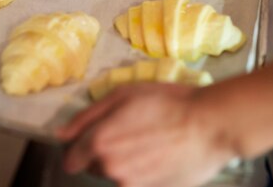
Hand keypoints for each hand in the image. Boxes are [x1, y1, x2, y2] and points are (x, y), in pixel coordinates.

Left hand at [57, 83, 237, 186]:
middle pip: (92, 165)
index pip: (70, 156)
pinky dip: (140, 171)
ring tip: (146, 141)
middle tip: (127, 131)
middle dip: (101, 151)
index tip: (93, 134)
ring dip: (122, 161)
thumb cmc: (168, 102)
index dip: (78, 144)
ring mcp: (131, 184)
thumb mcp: (123, 95)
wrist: (210, 125)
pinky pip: (134, 181)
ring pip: (113, 174)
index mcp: (99, 142)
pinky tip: (157, 154)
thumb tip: (61, 134)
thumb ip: (87, 116)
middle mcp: (110, 168)